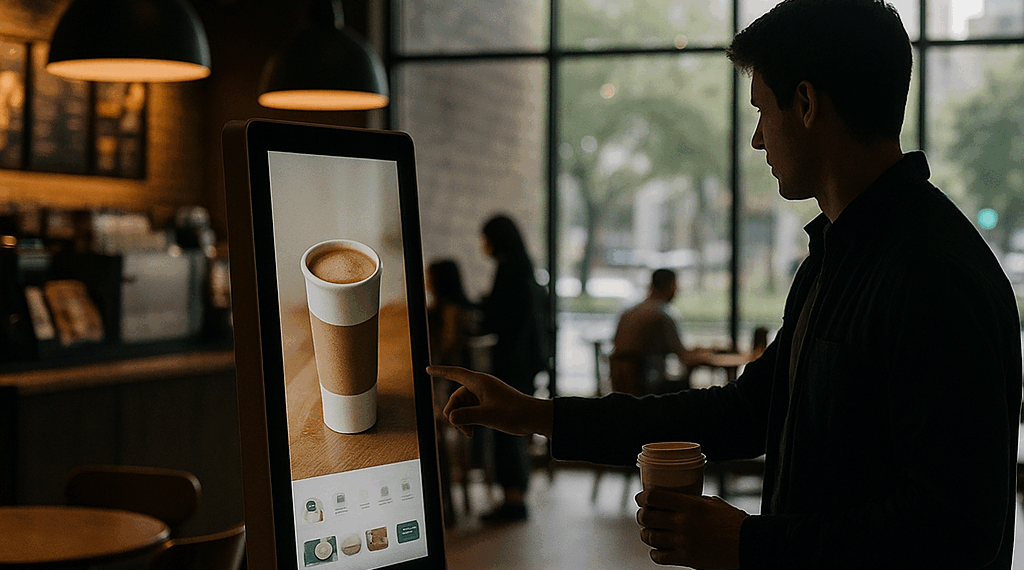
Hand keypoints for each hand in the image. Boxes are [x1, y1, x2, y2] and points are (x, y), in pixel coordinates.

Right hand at [429, 365, 552, 437]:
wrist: (533, 418)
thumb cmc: (514, 413)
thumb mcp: (487, 416)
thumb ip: (467, 416)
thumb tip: (450, 417)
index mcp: (479, 382)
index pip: (454, 373)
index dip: (440, 371)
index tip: (427, 368)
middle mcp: (480, 386)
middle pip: (456, 397)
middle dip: (454, 414)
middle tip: (462, 430)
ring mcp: (484, 396)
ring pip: (462, 406)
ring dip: (462, 420)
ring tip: (469, 434)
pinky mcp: (488, 405)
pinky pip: (470, 411)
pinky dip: (468, 421)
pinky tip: (472, 432)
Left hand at [635, 489, 746, 568]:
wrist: (748, 545)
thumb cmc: (733, 522)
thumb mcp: (712, 503)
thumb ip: (692, 501)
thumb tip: (676, 499)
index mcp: (690, 505)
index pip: (654, 497)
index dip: (642, 497)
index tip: (640, 498)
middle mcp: (683, 523)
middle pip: (647, 517)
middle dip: (642, 515)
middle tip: (644, 515)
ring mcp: (683, 542)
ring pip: (650, 537)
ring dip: (646, 533)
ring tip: (649, 531)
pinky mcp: (686, 559)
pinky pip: (659, 556)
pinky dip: (655, 552)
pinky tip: (657, 549)